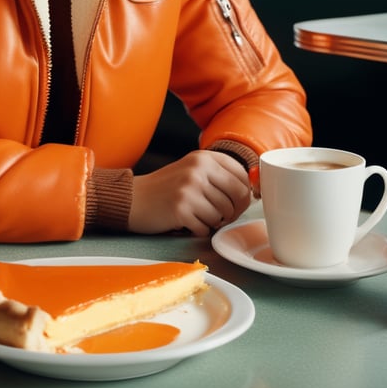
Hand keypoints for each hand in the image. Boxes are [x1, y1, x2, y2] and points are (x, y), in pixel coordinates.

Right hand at [128, 150, 252, 236]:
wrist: (134, 198)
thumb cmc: (167, 187)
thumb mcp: (192, 169)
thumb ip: (219, 174)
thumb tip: (253, 190)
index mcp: (204, 157)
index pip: (242, 175)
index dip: (245, 193)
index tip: (237, 202)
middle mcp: (198, 169)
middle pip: (238, 196)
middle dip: (234, 211)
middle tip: (222, 216)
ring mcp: (189, 189)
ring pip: (223, 214)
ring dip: (215, 221)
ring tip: (199, 216)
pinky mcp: (181, 209)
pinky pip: (206, 228)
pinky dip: (200, 230)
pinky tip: (188, 223)